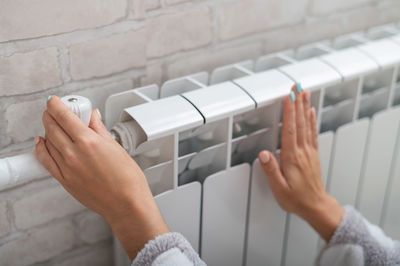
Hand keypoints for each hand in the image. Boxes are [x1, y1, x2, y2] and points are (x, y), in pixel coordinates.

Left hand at [35, 96, 168, 258]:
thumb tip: (93, 117)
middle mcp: (74, 154)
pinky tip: (41, 143)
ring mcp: (67, 168)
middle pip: (52, 127)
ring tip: (52, 125)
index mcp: (88, 142)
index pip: (64, 116)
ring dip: (47, 130)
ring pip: (48, 142)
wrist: (126, 203)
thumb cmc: (127, 179)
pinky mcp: (65, 180)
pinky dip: (41, 149)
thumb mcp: (116, 147)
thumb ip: (99, 129)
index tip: (54, 101)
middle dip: (50, 115)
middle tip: (54, 111)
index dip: (56, 105)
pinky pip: (46, 161)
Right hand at [258, 84, 343, 241]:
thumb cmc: (297, 199)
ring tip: (304, 92)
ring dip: (305, 107)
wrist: (316, 206)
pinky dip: (312, 120)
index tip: (288, 96)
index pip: (290, 130)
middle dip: (297, 102)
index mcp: (292, 158)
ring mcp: (309, 152)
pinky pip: (313, 133)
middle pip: (300, 122)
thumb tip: (263, 154)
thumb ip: (271, 170)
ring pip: (307, 124)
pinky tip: (311, 112)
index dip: (289, 111)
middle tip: (296, 86)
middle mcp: (302, 151)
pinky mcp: (313, 154)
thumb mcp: (279, 188)